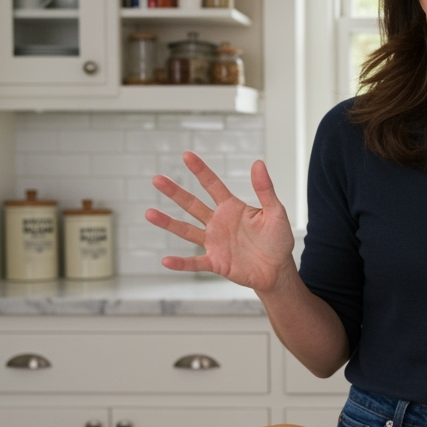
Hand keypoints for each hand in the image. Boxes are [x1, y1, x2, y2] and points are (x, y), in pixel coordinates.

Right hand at [145, 152, 295, 292]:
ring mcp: (214, 242)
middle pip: (192, 204)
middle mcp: (218, 223)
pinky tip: (166, 261)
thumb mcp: (275, 213)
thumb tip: (258, 163)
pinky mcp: (215, 262)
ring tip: (149, 213)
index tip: (186, 155)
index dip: (200, 170)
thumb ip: (265, 190)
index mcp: (232, 208)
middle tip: (157, 179)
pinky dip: (181, 263)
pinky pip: (195, 263)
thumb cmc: (278, 239)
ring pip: (186, 231)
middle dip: (175, 192)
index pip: (212, 185)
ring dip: (168, 223)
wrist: (277, 270)